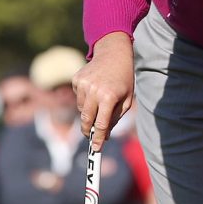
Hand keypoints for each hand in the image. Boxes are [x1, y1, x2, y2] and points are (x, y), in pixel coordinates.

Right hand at [72, 32, 134, 150]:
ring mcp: (83, 84)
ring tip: (100, 103)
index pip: (101, 124)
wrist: (114, 54)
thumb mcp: (126, 100)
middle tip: (91, 137)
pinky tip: (94, 90)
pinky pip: (78, 97)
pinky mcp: (76, 79)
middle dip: (88, 131)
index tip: (96, 148)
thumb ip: (115, 118)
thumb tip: (103, 135)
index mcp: (108, 97)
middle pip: (87, 119)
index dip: (98, 138)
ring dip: (89, 112)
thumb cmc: (124, 80)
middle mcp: (93, 91)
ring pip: (81, 109)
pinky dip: (85, 99)